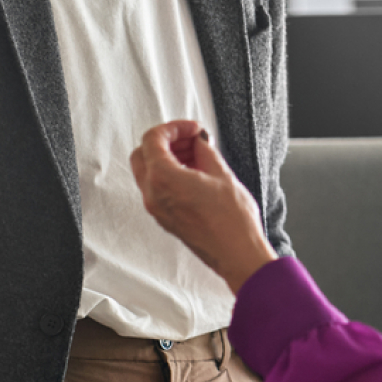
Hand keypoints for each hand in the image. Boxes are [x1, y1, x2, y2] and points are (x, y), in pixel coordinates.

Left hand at [131, 121, 276, 292]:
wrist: (237, 253)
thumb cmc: (233, 220)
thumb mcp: (221, 173)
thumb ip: (203, 151)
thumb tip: (198, 141)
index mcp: (163, 179)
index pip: (152, 139)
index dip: (173, 128)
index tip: (192, 129)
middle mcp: (153, 194)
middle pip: (143, 154)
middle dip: (165, 142)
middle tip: (191, 139)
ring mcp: (156, 209)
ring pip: (148, 172)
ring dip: (167, 158)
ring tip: (196, 155)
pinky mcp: (165, 218)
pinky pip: (157, 188)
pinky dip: (169, 174)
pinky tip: (194, 172)